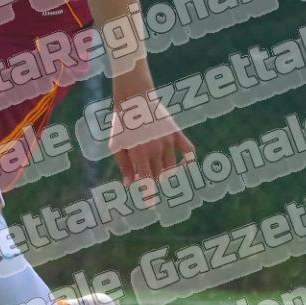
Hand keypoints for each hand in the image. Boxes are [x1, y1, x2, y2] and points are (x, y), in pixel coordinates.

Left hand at [109, 87, 193, 204]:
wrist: (134, 98)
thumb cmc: (122, 123)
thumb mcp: (116, 146)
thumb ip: (124, 166)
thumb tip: (129, 185)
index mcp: (140, 154)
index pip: (147, 182)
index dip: (148, 195)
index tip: (149, 206)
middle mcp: (156, 150)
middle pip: (158, 176)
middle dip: (150, 179)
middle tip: (142, 173)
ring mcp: (169, 142)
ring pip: (171, 167)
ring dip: (163, 172)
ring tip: (153, 165)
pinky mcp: (176, 134)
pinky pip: (189, 151)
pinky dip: (189, 160)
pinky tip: (184, 164)